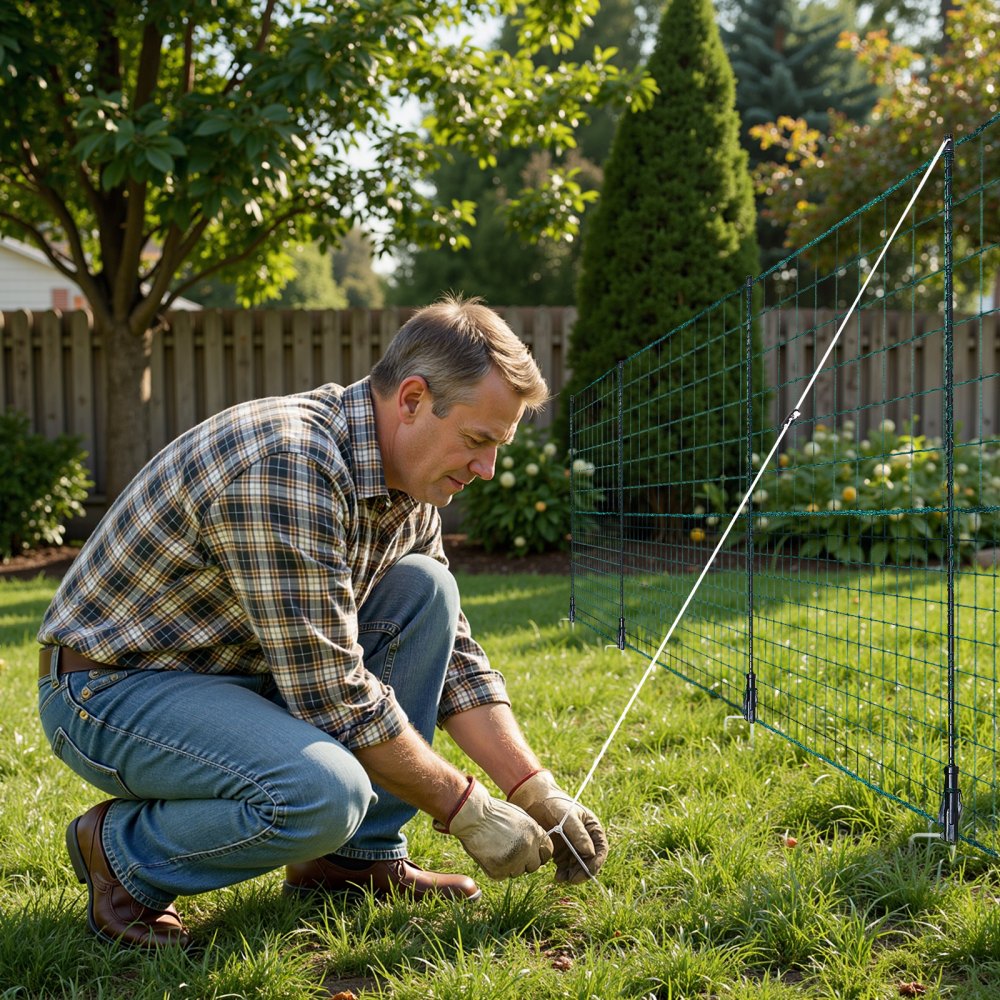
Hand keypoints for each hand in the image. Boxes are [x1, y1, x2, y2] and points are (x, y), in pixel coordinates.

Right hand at [434, 777, 552, 878]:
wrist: (473, 816)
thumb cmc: (494, 813)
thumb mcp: (520, 818)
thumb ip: (531, 834)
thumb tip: (538, 848)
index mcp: (535, 834)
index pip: (547, 853)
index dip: (539, 854)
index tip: (530, 853)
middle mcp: (528, 849)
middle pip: (533, 866)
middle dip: (524, 862)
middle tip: (509, 851)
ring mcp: (514, 861)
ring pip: (517, 872)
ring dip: (509, 865)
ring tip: (496, 849)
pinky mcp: (499, 871)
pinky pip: (502, 875)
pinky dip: (496, 868)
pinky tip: (489, 854)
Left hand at [509, 770, 607, 882]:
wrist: (535, 801)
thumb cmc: (555, 804)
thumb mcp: (568, 815)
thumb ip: (578, 833)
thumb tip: (590, 853)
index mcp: (592, 829)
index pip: (600, 849)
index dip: (597, 862)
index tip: (589, 871)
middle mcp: (585, 840)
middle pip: (590, 861)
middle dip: (583, 872)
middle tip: (573, 879)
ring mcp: (573, 848)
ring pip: (577, 867)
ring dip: (572, 875)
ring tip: (561, 878)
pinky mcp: (561, 853)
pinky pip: (565, 868)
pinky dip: (563, 874)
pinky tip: (557, 876)